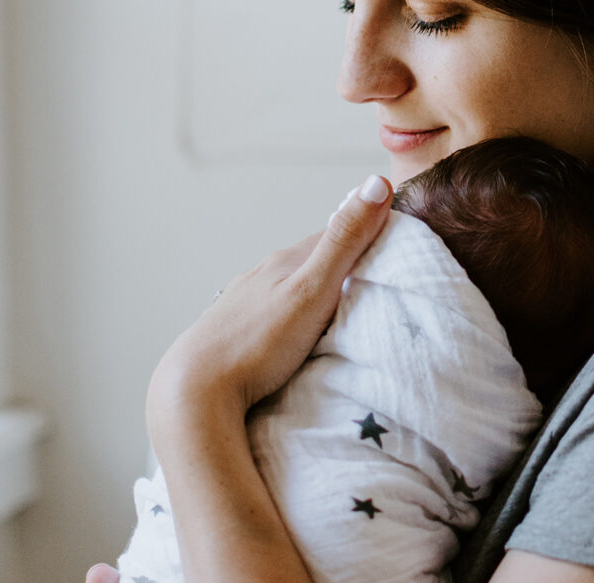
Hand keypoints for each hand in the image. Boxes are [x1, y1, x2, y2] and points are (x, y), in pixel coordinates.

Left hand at [147, 176, 391, 426]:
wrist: (195, 391)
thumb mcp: (313, 290)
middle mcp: (261, 275)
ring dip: (316, 292)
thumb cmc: (258, 343)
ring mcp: (244, 302)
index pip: (335, 234)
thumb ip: (345, 241)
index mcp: (284, 261)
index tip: (397, 245)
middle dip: (343, 264)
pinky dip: (292, 315)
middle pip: (312, 260)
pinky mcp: (233, 331)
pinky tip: (295, 333)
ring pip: (290, 287)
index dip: (367, 234)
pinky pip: (272, 313)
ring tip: (341, 310)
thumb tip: (377, 181)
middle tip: (377, 281)